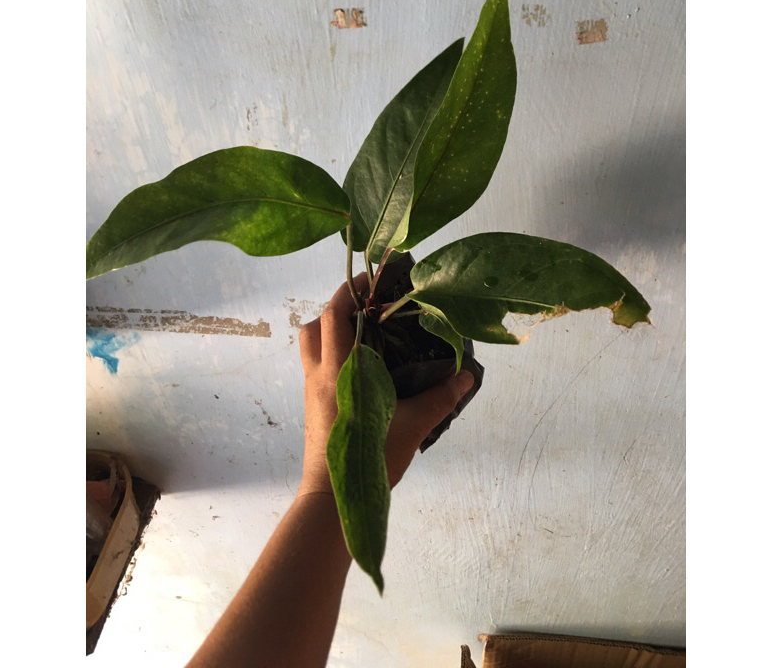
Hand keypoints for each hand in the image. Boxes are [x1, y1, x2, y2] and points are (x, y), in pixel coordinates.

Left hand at [297, 273, 474, 495]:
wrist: (332, 498)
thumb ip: (440, 398)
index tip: (373, 278)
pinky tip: (359, 365)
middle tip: (368, 304)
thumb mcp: (411, 426)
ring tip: (361, 330)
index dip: (350, 290)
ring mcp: (312, 390)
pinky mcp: (312, 405)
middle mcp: (320, 374)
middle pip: (316, 324)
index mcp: (340, 370)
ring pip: (311, 344)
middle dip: (338, 306)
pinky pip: (315, 364)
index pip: (336, 316)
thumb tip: (466, 376)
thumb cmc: (369, 458)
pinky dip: (331, 351)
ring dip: (330, 329)